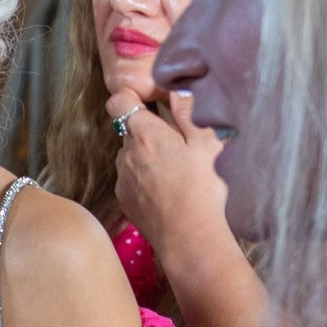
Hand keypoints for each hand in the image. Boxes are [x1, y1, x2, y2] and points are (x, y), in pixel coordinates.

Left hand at [107, 88, 232, 275]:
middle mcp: (126, 154)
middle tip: (180, 144)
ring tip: (178, 171)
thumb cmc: (204, 189)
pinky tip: (169, 189)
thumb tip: (177, 89)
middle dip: (150, 131)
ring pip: (131, 155)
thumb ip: (188, 113)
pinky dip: (145, 178)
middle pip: (130, 130)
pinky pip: (131, 178)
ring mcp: (122, 177)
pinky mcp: (124, 198)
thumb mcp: (207, 144)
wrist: (190, 238)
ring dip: (148, 156)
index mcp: (145, 135)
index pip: (119, 102)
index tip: (150, 102)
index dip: (132, 97)